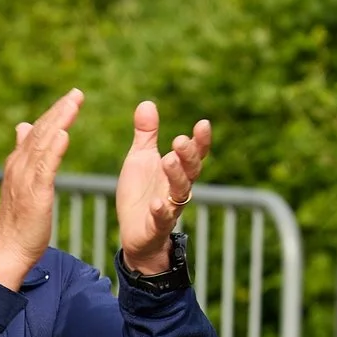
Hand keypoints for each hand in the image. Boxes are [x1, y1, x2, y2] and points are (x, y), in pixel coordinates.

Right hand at [0, 89, 83, 290]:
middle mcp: (19, 167)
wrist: (10, 250)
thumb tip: (24, 127)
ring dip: (59, 122)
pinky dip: (54, 150)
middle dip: (59, 110)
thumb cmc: (18, 221)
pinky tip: (64, 134)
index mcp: (18, 163)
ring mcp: (25, 180)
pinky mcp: (34, 195)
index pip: (37, 131)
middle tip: (77, 92)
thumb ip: (25, 155)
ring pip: (43, 144)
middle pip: (40, 132)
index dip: (53, 113)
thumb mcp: (21, 183)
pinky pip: (45, 168)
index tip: (70, 98)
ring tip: (74, 103)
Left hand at [117, 101, 210, 273]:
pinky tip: (156, 203)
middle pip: (191, 171)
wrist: (133, 233)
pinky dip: (160, 211)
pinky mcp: (156, 227)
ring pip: (180, 192)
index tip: (203, 124)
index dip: (200, 141)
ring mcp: (169, 208)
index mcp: (176, 171)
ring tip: (167, 160)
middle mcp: (177, 189)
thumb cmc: (140, 194)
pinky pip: (162, 220)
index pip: (194, 154)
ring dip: (176, 176)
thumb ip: (146, 135)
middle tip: (179, 141)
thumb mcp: (140, 159)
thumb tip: (146, 103)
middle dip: (188, 156)